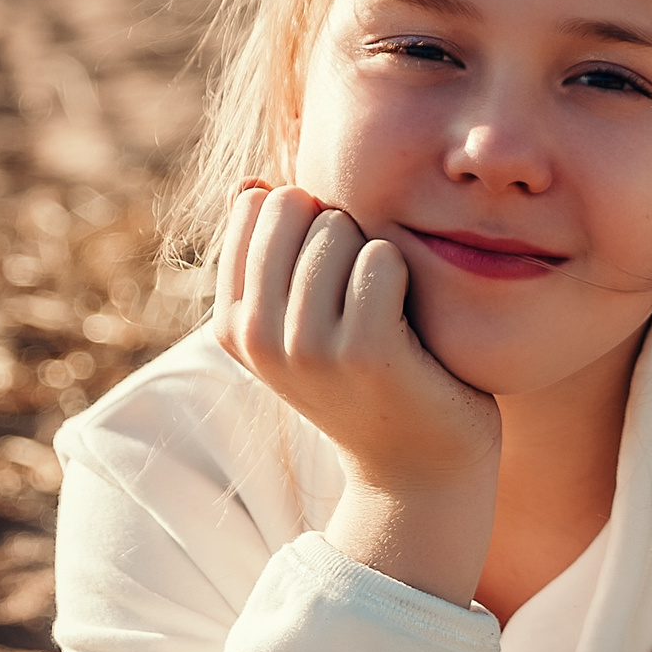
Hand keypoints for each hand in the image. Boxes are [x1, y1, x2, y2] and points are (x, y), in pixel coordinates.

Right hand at [212, 184, 498, 605]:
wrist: (417, 468)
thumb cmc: (368, 379)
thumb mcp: (302, 320)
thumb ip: (272, 254)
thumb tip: (248, 184)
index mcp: (233, 324)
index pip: (254, 206)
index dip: (307, 218)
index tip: (330, 272)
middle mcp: (257, 336)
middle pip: (293, 207)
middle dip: (339, 227)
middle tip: (363, 290)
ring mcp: (306, 346)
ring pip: (337, 229)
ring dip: (374, 253)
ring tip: (385, 312)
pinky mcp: (363, 351)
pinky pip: (382, 258)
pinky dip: (404, 274)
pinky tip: (407, 320)